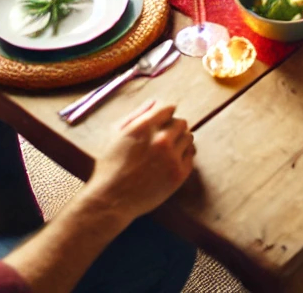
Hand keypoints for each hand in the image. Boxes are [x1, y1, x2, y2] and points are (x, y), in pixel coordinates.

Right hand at [84, 101, 194, 223]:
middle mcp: (160, 139)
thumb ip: (138, 114)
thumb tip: (156, 102)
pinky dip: (184, 156)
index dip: (165, 115)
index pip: (169, 108)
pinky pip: (191, 155)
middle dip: (173, 128)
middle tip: (164, 140)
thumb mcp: (118, 134)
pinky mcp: (179, 174)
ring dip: (180, 141)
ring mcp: (171, 157)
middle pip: (182, 122)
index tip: (162, 123)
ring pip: (189, 137)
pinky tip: (171, 162)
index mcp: (145, 126)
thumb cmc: (111, 166)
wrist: (111, 201)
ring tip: (167, 151)